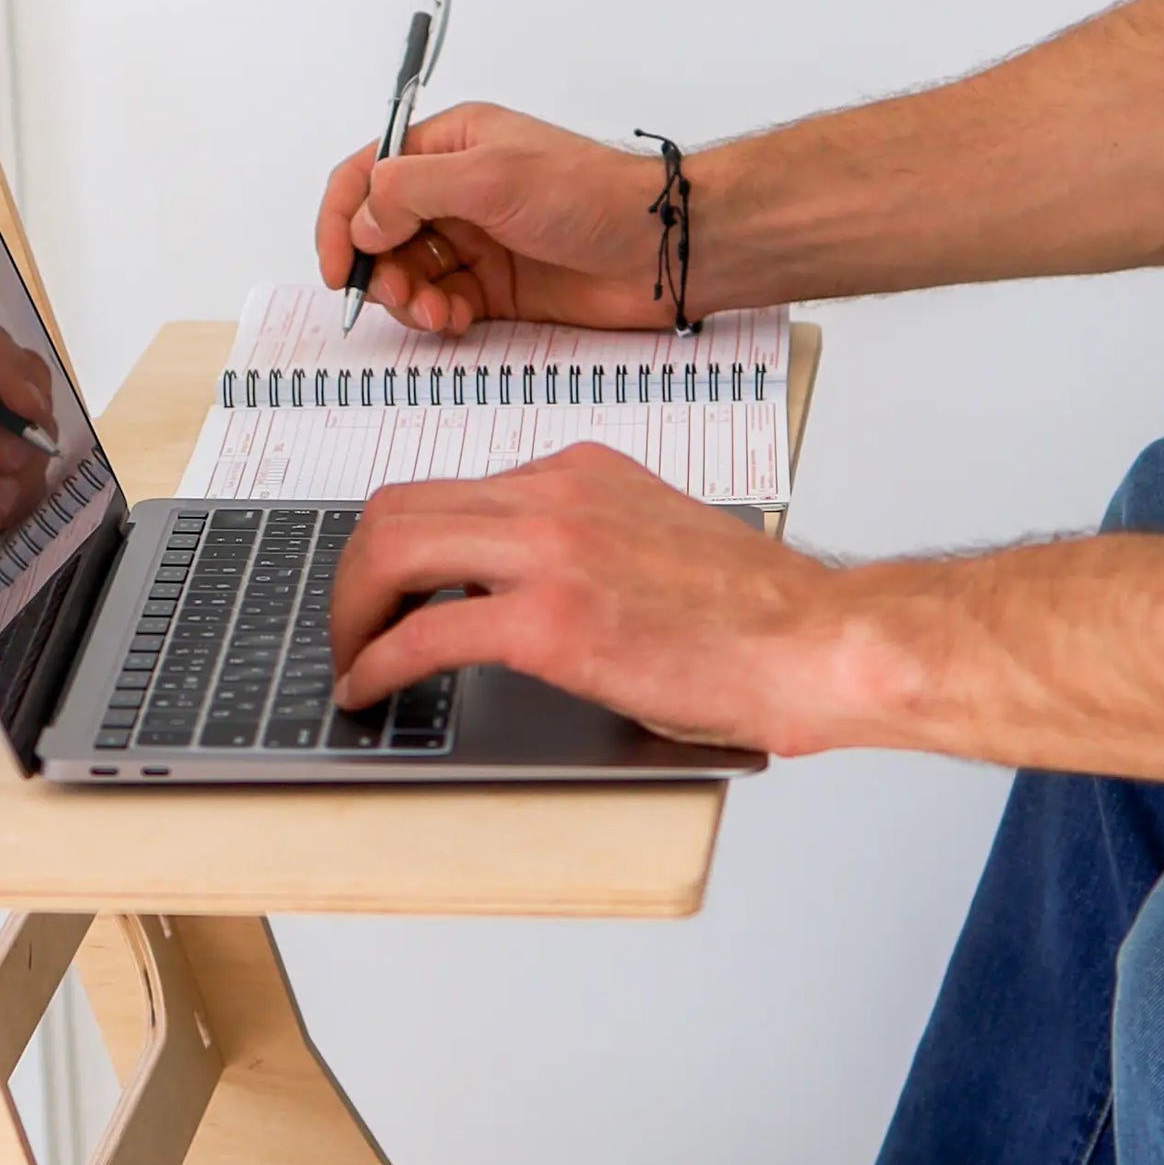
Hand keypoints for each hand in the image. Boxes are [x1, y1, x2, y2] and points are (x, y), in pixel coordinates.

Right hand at [310, 101, 680, 336]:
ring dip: (408, 297)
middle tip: (397, 293)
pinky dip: (437, 314)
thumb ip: (412, 191)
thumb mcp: (492, 177)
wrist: (658, 250)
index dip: (340, 218)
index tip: (337, 264)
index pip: (367, 174)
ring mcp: (477, 238)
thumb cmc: (592, 196)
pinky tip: (457, 318)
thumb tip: (360, 219)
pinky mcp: (496, 284)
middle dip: (376, 267)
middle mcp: (457, 189)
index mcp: (451, 146)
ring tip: (437, 311)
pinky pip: (441, 301)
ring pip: (407, 272)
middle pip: (379, 231)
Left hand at [327, 446, 863, 749]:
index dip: (396, 549)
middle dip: (352, 576)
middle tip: (348, 629)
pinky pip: (423, 634)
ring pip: (391, 552)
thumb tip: (508, 587)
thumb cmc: (753, 613)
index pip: (447, 492)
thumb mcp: (651, 539)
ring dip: (350, 613)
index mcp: (577, 472)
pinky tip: (371, 691)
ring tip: (352, 662)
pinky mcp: (550, 623)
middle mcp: (554, 496)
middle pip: (396, 509)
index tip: (384, 594)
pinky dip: (377, 664)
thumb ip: (580, 542)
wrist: (815, 642)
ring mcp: (550, 553)